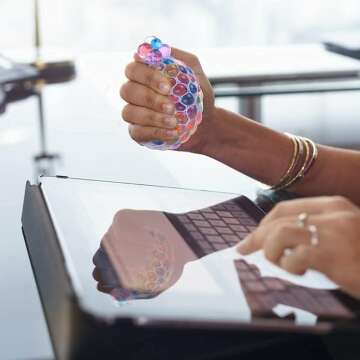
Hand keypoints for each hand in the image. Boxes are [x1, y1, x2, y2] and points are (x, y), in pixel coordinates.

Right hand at [120, 48, 214, 152]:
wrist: (205, 124)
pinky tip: (172, 133)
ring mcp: (134, 113)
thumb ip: (180, 58)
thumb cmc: (197, 95)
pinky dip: (155, 132)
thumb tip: (160, 49)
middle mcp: (134, 93)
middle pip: (127, 91)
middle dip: (149, 98)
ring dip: (152, 117)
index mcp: (144, 75)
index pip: (133, 69)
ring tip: (174, 121)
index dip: (147, 77)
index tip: (168, 87)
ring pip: (129, 112)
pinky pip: (136, 132)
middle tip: (171, 107)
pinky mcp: (137, 132)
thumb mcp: (195, 73)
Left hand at [237, 196, 359, 298]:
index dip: (262, 223)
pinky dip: (288, 266)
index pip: (284, 208)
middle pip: (277, 220)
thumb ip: (311, 231)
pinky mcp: (332, 253)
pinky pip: (293, 257)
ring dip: (270, 252)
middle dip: (255, 237)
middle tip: (244, 251)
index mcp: (332, 204)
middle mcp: (332, 212)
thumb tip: (274, 240)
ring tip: (281, 264)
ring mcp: (333, 231)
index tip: (249, 238)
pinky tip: (299, 272)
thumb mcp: (338, 236)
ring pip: (279, 234)